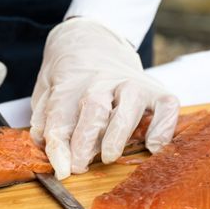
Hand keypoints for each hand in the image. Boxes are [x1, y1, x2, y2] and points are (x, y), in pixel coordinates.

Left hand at [30, 18, 179, 179]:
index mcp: (70, 85)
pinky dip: (164, 126)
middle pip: (94, 108)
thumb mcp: (46, 90)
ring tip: (109, 157)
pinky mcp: (155, 90)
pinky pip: (166, 105)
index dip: (60, 145)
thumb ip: (45, 116)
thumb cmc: (70, 77)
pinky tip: (153, 146)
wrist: (93, 40)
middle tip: (79, 165)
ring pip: (129, 104)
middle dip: (86, 139)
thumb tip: (43, 140)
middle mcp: (101, 82)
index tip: (63, 168)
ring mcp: (131, 84)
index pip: (61, 115)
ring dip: (118, 133)